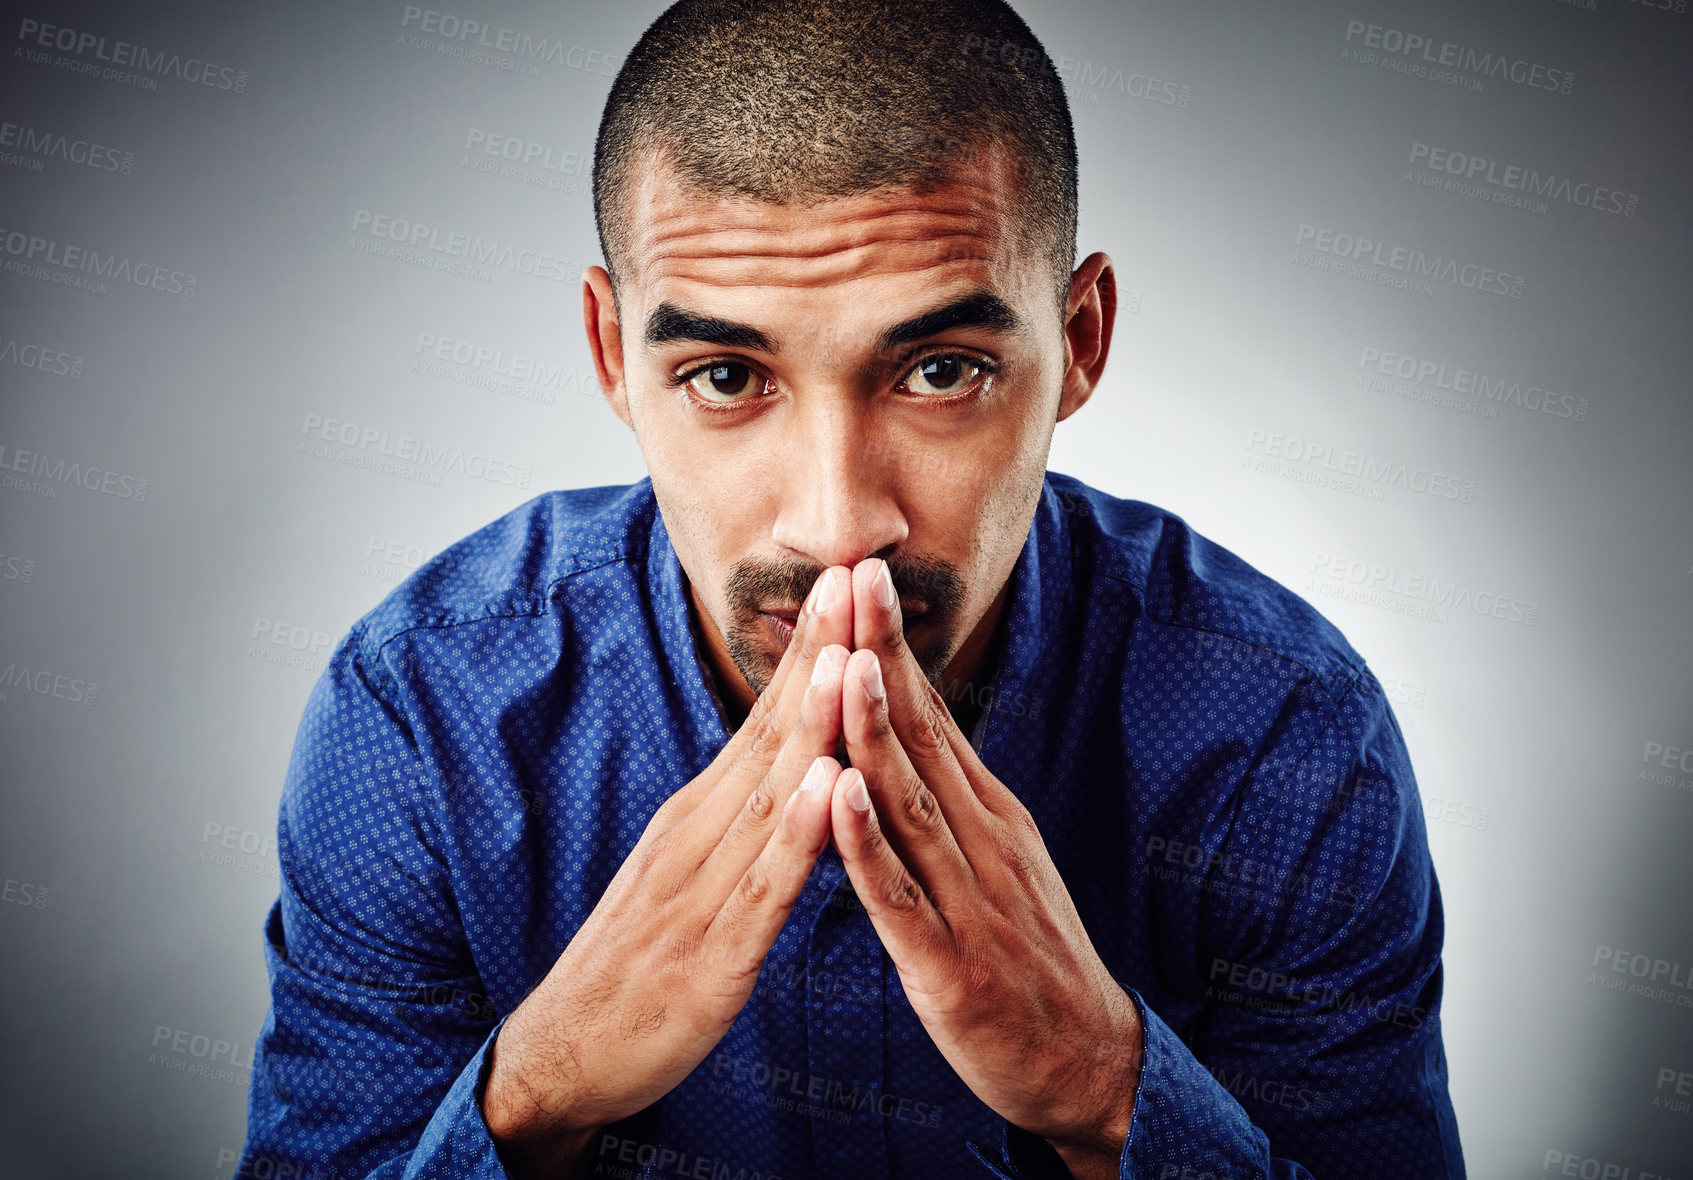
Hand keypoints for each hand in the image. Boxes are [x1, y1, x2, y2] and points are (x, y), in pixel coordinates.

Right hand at [483, 565, 857, 1175]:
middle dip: (818, 655)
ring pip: (770, 795)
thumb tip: (791, 758)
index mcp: (701, 815)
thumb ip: (740, 818)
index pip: (767, 719)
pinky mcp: (712, 954)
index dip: (810, 650)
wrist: (566, 1054)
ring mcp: (702, 889)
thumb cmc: (640, 962)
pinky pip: (763, 887)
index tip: (846, 582)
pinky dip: (798, 834)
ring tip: (849, 655)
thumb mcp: (691, 873)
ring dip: (813, 722)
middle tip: (852, 579)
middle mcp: (699, 834)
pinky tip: (829, 789)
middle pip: (771, 733)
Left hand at [828, 558, 1141, 1176]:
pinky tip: (836, 797)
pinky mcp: (951, 966)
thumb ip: (950, 798)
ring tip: (844, 662)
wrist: (1089, 1061)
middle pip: (923, 736)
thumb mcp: (998, 860)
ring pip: (911, 804)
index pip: (933, 713)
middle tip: (855, 579)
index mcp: (988, 814)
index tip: (861, 577)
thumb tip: (909, 725)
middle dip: (883, 655)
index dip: (893, 645)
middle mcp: (982, 841)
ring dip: (874, 731)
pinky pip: (899, 898)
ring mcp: (970, 901)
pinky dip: (867, 844)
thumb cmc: (1028, 956)